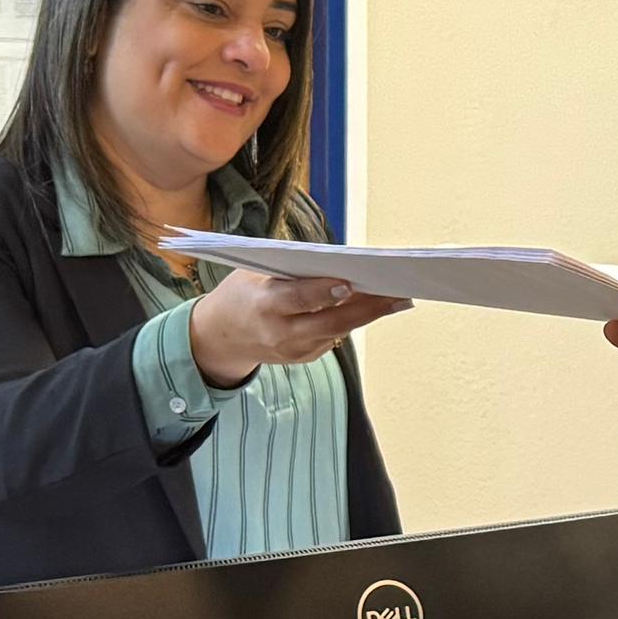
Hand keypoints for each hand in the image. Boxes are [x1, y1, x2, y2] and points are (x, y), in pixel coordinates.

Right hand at [186, 268, 406, 387]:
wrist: (221, 337)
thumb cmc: (242, 294)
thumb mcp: (253, 273)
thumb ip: (289, 270)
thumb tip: (335, 261)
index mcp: (263, 306)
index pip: (297, 300)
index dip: (323, 292)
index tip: (348, 283)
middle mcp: (280, 333)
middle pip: (328, 322)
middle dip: (364, 308)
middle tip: (395, 293)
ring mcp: (293, 350)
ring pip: (338, 331)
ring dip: (368, 314)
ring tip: (396, 297)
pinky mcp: (304, 357)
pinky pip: (334, 337)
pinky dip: (354, 320)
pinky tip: (376, 306)